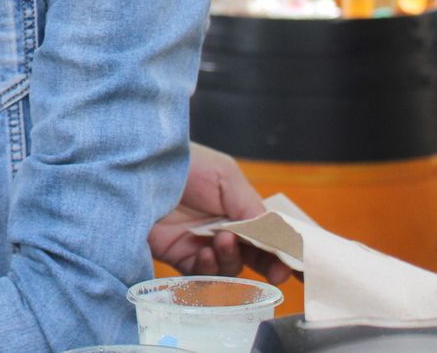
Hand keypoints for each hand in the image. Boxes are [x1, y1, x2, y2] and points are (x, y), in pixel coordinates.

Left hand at [148, 143, 293, 284]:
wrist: (137, 168)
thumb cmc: (182, 162)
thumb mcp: (225, 177)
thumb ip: (251, 209)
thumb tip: (277, 238)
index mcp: (237, 206)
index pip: (268, 233)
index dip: (285, 251)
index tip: (298, 265)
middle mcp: (222, 227)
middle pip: (255, 256)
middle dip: (269, 265)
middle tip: (276, 270)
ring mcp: (201, 242)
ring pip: (231, 268)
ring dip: (234, 259)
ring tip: (223, 240)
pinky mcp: (178, 255)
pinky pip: (203, 274)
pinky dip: (209, 267)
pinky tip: (204, 251)